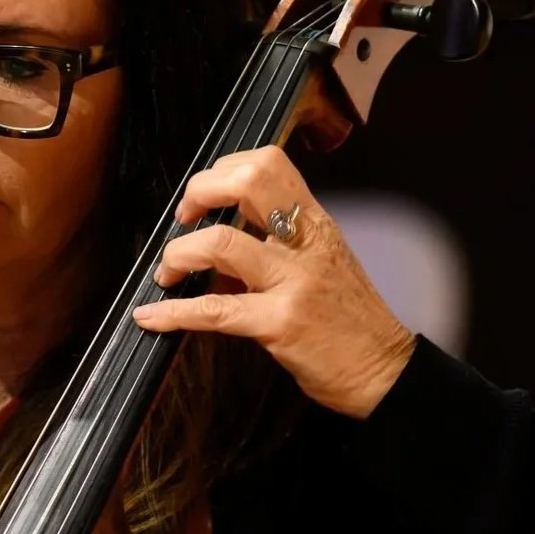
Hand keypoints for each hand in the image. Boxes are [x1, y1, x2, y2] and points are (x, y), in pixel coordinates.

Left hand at [132, 146, 416, 417]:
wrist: (384, 370)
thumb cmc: (349, 319)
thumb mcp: (322, 263)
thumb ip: (278, 244)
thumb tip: (217, 238)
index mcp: (315, 223)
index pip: (269, 163)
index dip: (223, 170)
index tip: (203, 197)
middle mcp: (305, 243)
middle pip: (249, 181)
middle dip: (200, 192)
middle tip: (182, 218)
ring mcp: (294, 282)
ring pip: (221, 242)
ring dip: (177, 255)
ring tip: (165, 273)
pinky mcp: (280, 323)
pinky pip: (215, 310)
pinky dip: (174, 312)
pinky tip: (150, 318)